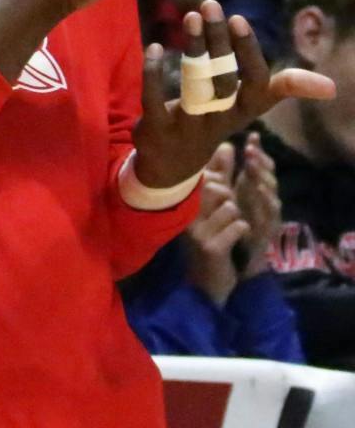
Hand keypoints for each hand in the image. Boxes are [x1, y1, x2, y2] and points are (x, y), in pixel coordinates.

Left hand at [133, 0, 334, 189]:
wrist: (171, 166)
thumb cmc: (214, 121)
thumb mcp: (247, 109)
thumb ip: (279, 89)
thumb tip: (331, 86)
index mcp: (244, 111)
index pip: (258, 83)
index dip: (250, 53)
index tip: (239, 19)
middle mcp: (220, 119)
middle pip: (223, 78)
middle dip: (219, 40)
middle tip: (211, 5)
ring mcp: (188, 126)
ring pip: (193, 85)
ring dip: (193, 48)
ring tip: (192, 16)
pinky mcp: (157, 130)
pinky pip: (153, 100)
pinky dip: (153, 73)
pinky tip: (154, 46)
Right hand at [184, 159, 246, 306]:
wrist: (208, 283)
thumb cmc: (213, 238)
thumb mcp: (216, 204)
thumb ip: (221, 174)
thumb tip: (227, 144)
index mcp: (184, 202)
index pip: (204, 175)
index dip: (219, 176)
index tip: (224, 186)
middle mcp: (184, 214)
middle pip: (216, 187)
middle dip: (230, 195)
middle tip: (229, 211)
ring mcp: (195, 231)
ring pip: (230, 205)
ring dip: (238, 216)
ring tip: (231, 228)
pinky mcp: (209, 247)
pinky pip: (238, 225)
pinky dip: (243, 230)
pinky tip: (236, 239)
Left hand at [234, 131, 281, 275]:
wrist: (228, 263)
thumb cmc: (228, 226)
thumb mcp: (223, 197)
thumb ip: (224, 174)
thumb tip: (223, 145)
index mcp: (255, 191)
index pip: (262, 168)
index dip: (259, 152)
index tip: (252, 135)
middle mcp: (265, 202)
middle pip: (269, 178)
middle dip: (260, 163)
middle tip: (250, 149)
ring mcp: (269, 217)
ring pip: (271, 195)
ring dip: (262, 179)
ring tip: (253, 165)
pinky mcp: (267, 232)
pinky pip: (269, 215)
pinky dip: (265, 202)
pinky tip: (259, 191)